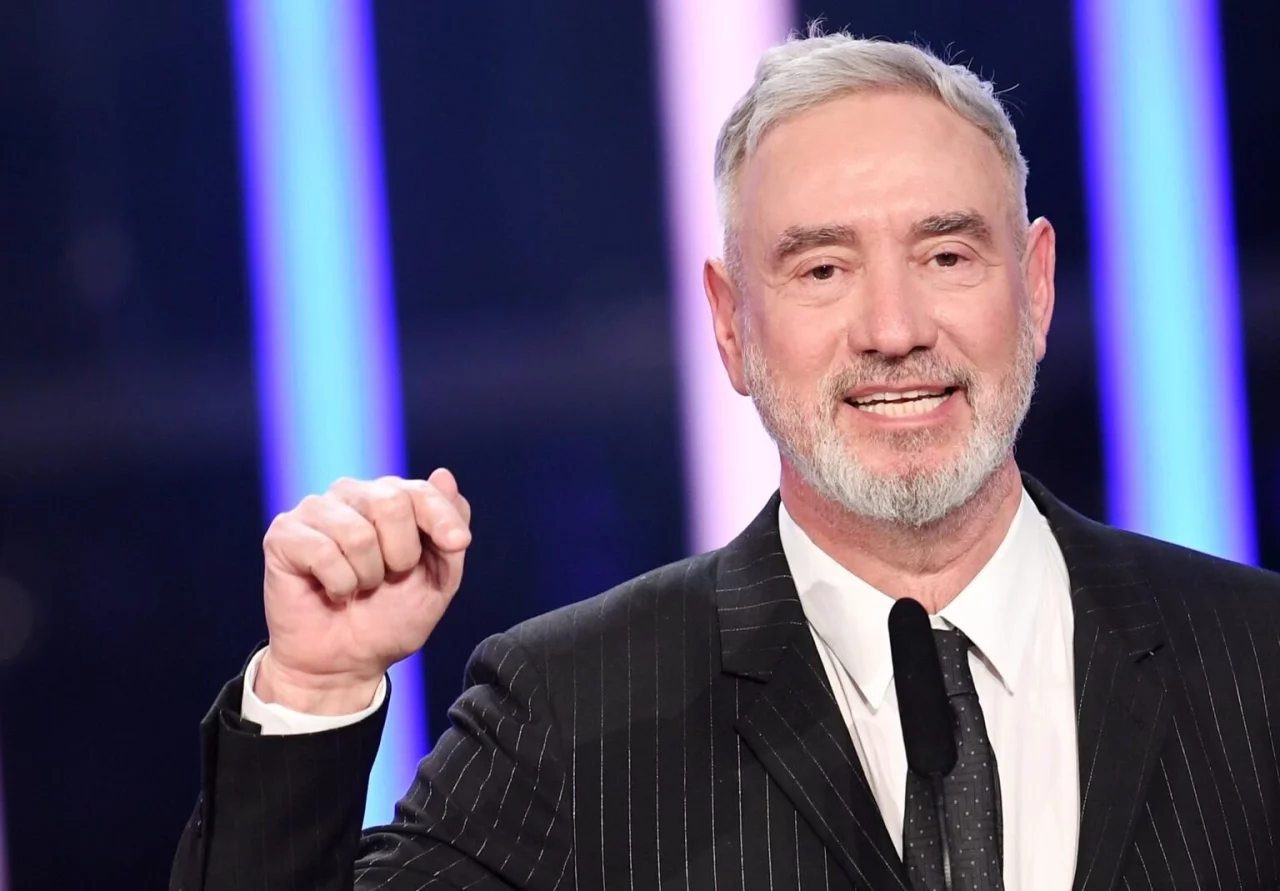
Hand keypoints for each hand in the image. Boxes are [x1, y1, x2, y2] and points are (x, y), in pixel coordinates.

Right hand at [255, 469, 471, 714]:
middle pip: (391, 502)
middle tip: (389, 578)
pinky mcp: (283, 535)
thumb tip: (444, 475)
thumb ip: (448, 535)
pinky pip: (323, 552)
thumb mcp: (438, 584)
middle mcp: (352, 495)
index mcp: (391, 498)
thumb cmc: (389, 620)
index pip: (422, 490)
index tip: (457, 544)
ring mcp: (315, 512)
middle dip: (402, 554)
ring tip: (358, 587)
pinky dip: (338, 584)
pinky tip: (331, 591)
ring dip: (368, 576)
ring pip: (358, 534)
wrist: (344, 664)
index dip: (442, 518)